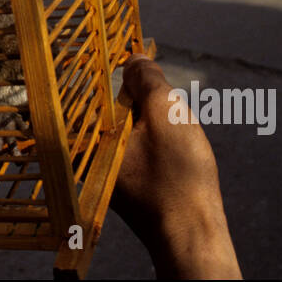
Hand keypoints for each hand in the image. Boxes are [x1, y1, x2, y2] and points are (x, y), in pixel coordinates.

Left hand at [110, 56, 240, 278]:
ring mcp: (108, 170)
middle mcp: (90, 156)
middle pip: (107, 108)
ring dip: (145, 115)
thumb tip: (133, 58)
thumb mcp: (165, 113)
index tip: (123, 48)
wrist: (193, 233)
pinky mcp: (126, 182)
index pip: (88, 90)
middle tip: (152, 82)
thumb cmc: (178, 176)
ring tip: (167, 117)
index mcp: (89, 138)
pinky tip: (171, 142)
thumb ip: (147, 80)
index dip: (106, 67)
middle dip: (132, 94)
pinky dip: (149, 135)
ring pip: (123, 126)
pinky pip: (132, 145)